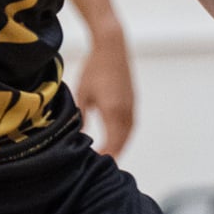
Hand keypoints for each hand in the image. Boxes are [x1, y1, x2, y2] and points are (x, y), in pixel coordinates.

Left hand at [75, 29, 135, 156]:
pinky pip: (130, 125)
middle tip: (101, 166)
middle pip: (122, 142)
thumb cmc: (94, 69)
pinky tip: (115, 137)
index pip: (112, 144)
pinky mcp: (133, 101)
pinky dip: (123, 135)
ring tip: (108, 155)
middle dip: (112, 155)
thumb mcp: (83, 93)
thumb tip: (80, 134)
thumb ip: (82, 117)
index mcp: (113, 112)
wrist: (112, 47)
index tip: (94, 164)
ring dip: (119, 145)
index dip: (104, 156)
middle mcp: (126, 112)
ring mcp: (132, 107)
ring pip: (127, 134)